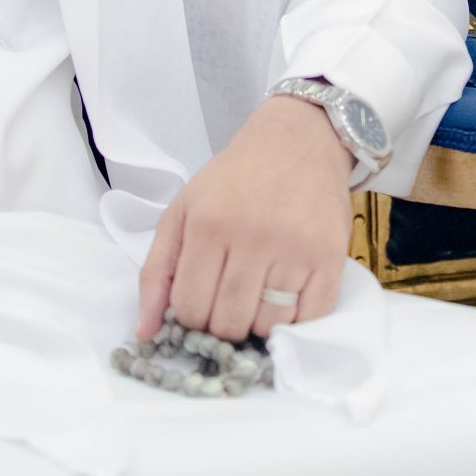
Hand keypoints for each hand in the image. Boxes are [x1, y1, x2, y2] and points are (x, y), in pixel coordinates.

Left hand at [136, 94, 352, 342]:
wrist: (298, 142)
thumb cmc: (234, 179)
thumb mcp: (182, 210)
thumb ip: (156, 270)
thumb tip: (144, 333)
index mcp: (209, 226)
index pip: (190, 307)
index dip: (191, 315)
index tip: (201, 301)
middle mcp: (253, 238)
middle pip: (228, 323)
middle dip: (223, 324)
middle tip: (229, 302)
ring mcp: (296, 249)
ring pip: (268, 326)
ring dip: (259, 324)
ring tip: (258, 297)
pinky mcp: (330, 257)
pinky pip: (310, 319)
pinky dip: (295, 321)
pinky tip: (287, 299)